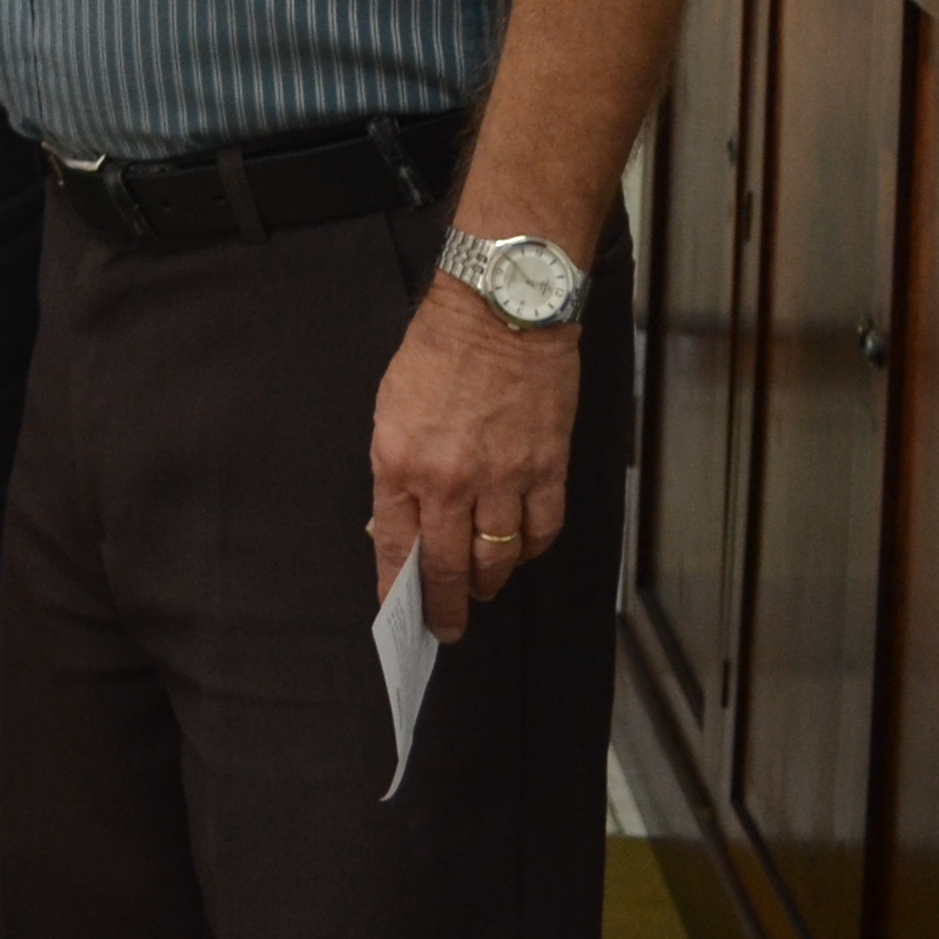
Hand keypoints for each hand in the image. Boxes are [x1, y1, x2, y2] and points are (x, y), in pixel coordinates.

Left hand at [366, 271, 580, 641]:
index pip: (395, 545)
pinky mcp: (547, 469)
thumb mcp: (390, 407)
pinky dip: (530, 551)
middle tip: (445, 629)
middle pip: (448, 567)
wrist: (500, 310)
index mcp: (400, 461)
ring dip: (488, 583)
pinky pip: (541, 532)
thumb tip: (399, 520)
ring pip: (498, 559)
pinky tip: (519, 552)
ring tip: (481, 590)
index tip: (398, 613)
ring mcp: (503, 478)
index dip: (396, 588)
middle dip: (445, 607)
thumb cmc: (438, 351)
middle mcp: (450, 479)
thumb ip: (396, 469)